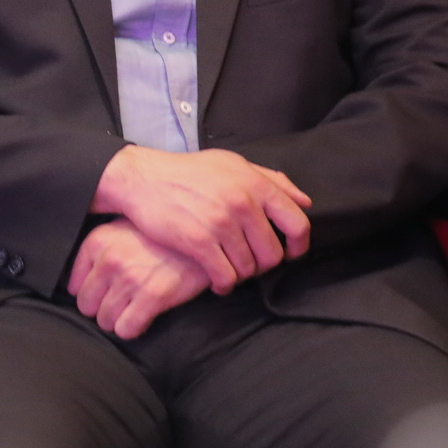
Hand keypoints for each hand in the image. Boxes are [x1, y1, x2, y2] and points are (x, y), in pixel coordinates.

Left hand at [68, 218, 210, 337]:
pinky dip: (132, 329)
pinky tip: (143, 318)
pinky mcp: (153, 295)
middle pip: (87, 306)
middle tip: (119, 306)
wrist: (200, 237)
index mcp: (97, 242)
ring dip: (117, 321)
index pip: (73, 286)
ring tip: (132, 311)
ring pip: (105, 320)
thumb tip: (73, 282)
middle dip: (101, 310)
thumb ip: (99, 250)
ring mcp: (130, 278)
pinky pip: (127, 329)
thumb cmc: (159, 237)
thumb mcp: (121, 230)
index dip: (89, 294)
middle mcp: (109, 259)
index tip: (103, 296)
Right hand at [91, 146, 311, 292]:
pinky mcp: (199, 242)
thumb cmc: (187, 172)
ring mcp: (220, 223)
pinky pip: (225, 276)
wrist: (141, 179)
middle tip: (250, 263)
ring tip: (229, 269)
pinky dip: (224, 284)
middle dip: (264, 264)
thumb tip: (305, 201)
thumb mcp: (231, 163)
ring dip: (241, 274)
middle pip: (273, 253)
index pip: (297, 224)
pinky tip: (217, 281)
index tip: (289, 253)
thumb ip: (271, 179)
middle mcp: (242, 203)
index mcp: (254, 183)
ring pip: (249, 268)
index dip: (298, 246)